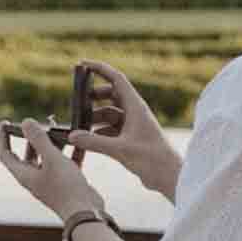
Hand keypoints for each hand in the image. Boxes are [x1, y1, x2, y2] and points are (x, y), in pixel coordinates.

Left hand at [0, 118, 103, 225]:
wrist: (85, 212)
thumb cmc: (65, 187)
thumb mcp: (52, 158)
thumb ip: (39, 139)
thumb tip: (25, 121)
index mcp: (25, 175)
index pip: (6, 155)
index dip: (3, 138)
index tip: (5, 123)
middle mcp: (35, 179)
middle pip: (27, 155)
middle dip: (32, 138)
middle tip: (41, 122)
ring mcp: (50, 182)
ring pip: (47, 158)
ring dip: (52, 144)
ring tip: (61, 129)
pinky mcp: (66, 184)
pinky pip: (65, 164)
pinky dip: (70, 153)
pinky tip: (79, 142)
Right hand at [59, 60, 179, 194]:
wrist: (169, 177)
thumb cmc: (152, 159)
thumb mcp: (120, 149)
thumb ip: (94, 142)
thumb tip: (72, 136)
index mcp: (136, 106)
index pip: (116, 79)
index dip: (99, 69)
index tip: (82, 64)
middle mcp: (135, 112)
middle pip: (111, 94)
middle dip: (94, 96)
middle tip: (78, 101)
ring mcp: (133, 125)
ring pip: (110, 113)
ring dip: (95, 117)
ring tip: (80, 126)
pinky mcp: (131, 138)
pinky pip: (111, 129)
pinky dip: (99, 132)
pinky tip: (88, 141)